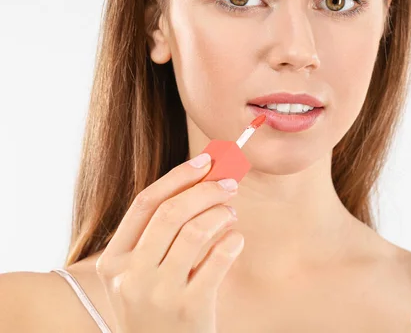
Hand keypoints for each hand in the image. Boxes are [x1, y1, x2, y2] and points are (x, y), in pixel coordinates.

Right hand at [95, 153, 242, 332]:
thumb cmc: (156, 308)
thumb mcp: (140, 275)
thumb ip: (159, 235)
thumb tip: (201, 180)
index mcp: (114, 262)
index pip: (144, 204)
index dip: (178, 177)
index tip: (205, 161)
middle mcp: (131, 276)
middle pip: (170, 213)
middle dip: (205, 190)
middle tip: (229, 182)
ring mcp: (160, 294)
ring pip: (196, 232)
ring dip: (221, 213)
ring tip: (230, 213)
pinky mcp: (190, 309)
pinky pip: (219, 259)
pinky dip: (232, 241)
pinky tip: (235, 239)